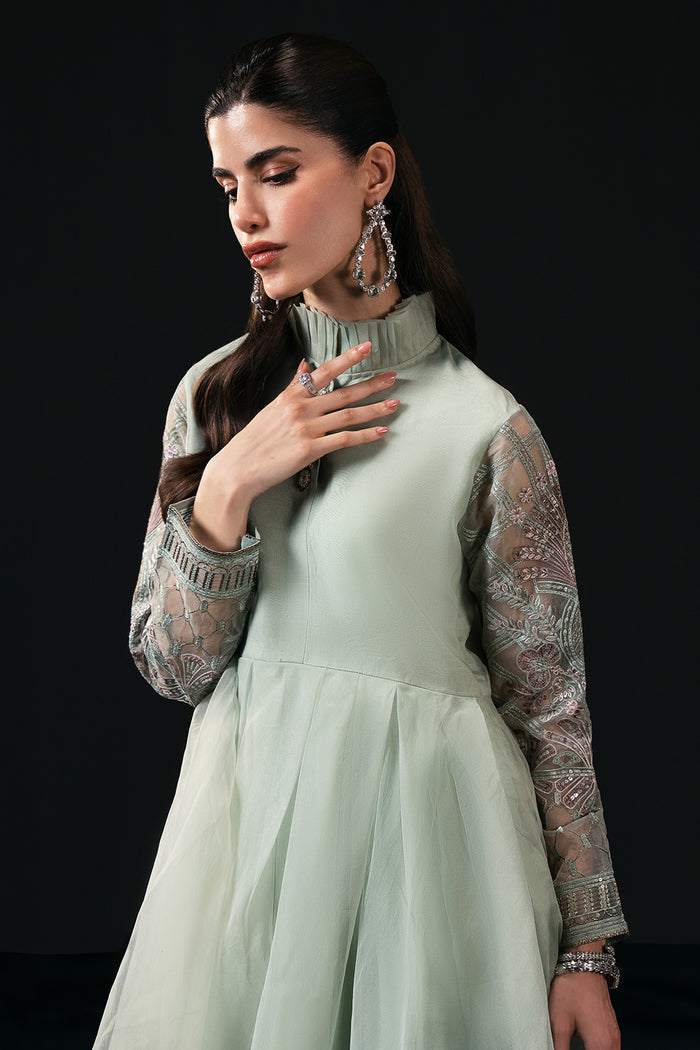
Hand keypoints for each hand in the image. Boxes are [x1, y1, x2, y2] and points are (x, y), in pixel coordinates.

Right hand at [191, 340, 398, 549]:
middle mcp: (300, 408)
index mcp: (291, 396)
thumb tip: (306, 365)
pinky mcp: (310, 449)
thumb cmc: (255, 441)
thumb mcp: (272, 408)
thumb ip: (293, 387)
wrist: (238, 467)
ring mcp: (306, 428)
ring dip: (375, 409)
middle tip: (393, 377)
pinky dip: (365, 435)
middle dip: (371, 384)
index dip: (347, 358)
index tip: (367, 347)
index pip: (324, 372)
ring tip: (395, 403)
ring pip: (349, 414)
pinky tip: (381, 431)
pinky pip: (345, 439)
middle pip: (343, 393)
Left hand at [548, 972, 620, 1049]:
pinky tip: (587, 1048)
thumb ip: (559, 1048)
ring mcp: (615, 1035)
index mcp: (600, 1044)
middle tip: (568, 1049)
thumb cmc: (571, 989)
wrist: (584, 964)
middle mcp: (613, 1042)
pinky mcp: (613, 1028)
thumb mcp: (559, 1021)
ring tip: (575, 1048)